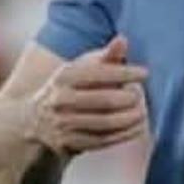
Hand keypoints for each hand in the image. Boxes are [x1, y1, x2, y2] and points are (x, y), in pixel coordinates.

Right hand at [28, 35, 147, 156]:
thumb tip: (123, 40)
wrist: (38, 121)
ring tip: (143, 112)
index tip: (145, 73)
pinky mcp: (69, 143)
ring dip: (129, 118)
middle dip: (128, 98)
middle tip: (142, 95)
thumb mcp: (83, 68)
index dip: (124, 73)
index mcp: (65, 76)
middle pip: (103, 100)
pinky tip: (136, 127)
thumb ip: (106, 56)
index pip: (98, 73)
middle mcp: (61, 99)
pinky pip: (102, 141)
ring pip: (105, 123)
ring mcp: (63, 123)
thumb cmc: (72, 88)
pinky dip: (123, 135)